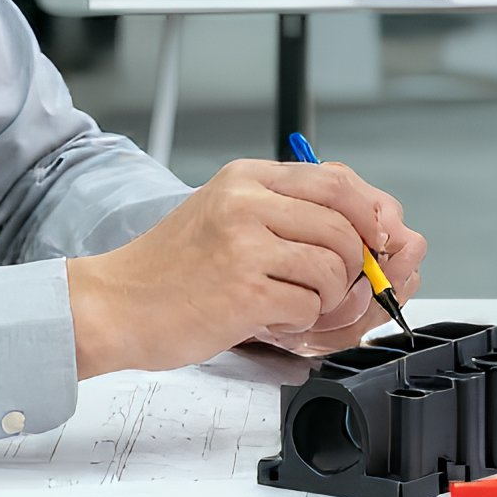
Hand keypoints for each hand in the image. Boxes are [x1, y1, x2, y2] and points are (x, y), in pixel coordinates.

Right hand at [65, 159, 424, 375]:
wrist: (113, 305)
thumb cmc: (170, 270)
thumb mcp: (228, 215)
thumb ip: (290, 211)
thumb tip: (372, 221)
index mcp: (246, 178)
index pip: (337, 180)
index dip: (373, 211)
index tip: (383, 238)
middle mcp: (246, 203)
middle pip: (345, 227)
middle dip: (357, 265)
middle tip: (338, 286)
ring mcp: (245, 246)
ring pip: (334, 268)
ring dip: (327, 297)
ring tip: (291, 301)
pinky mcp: (244, 291)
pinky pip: (309, 305)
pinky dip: (300, 318)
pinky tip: (267, 315)